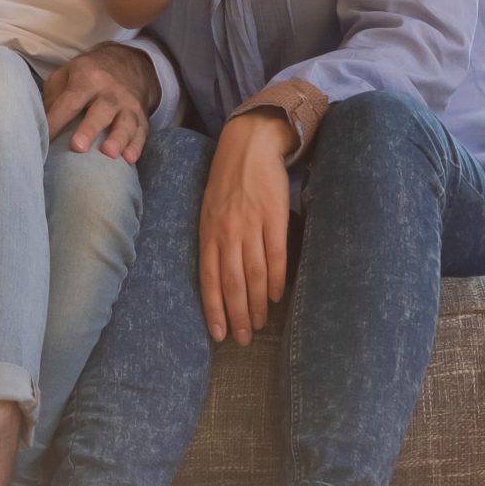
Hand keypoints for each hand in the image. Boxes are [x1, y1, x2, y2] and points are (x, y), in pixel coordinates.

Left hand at [41, 41, 157, 163]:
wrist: (129, 62)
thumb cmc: (89, 73)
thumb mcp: (67, 73)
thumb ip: (53, 97)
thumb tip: (40, 126)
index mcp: (87, 78)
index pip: (69, 102)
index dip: (56, 121)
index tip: (44, 140)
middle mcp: (110, 91)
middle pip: (100, 111)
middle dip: (89, 129)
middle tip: (77, 147)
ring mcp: (128, 104)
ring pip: (125, 122)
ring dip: (118, 139)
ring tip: (109, 154)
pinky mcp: (142, 116)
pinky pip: (142, 132)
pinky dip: (137, 146)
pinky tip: (130, 159)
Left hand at [200, 110, 291, 343]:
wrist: (248, 146)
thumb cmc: (227, 183)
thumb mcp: (209, 212)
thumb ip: (213, 243)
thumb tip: (219, 279)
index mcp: (208, 233)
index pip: (209, 280)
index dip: (213, 310)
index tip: (218, 334)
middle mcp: (227, 233)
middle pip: (232, 284)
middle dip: (237, 315)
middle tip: (244, 339)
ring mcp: (251, 226)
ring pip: (254, 275)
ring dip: (256, 304)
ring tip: (259, 324)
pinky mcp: (274, 218)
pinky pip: (275, 256)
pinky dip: (275, 280)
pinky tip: (275, 297)